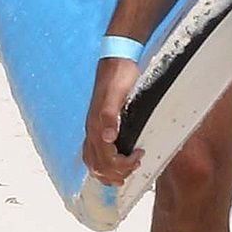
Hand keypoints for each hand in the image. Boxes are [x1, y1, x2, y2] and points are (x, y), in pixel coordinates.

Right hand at [80, 56, 140, 182]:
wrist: (117, 59)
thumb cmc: (119, 75)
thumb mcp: (116, 93)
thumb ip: (110, 114)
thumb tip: (108, 138)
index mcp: (96, 125)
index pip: (103, 158)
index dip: (121, 164)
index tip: (139, 156)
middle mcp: (92, 129)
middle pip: (96, 164)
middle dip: (115, 172)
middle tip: (135, 166)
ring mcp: (94, 127)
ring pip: (92, 161)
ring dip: (107, 172)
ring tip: (124, 173)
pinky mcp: (98, 123)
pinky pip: (93, 151)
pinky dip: (102, 164)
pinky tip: (113, 163)